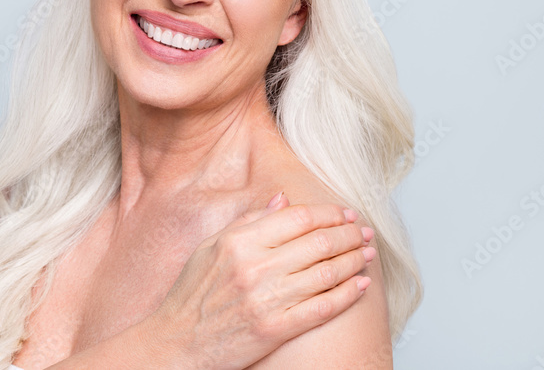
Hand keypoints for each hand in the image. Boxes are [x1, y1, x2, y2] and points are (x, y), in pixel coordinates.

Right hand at [139, 194, 374, 369]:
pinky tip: (359, 285)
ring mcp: (268, 300)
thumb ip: (248, 221)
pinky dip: (346, 294)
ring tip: (367, 253)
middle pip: (318, 242)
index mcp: (239, 242)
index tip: (345, 213)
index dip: (329, 213)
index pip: (298, 218)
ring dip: (354, 260)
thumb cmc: (191, 295)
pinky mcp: (276, 329)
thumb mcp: (210, 247)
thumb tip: (283, 200)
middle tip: (364, 231)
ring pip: (326, 273)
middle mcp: (255, 267)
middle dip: (349, 234)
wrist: (177, 343)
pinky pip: (322, 307)